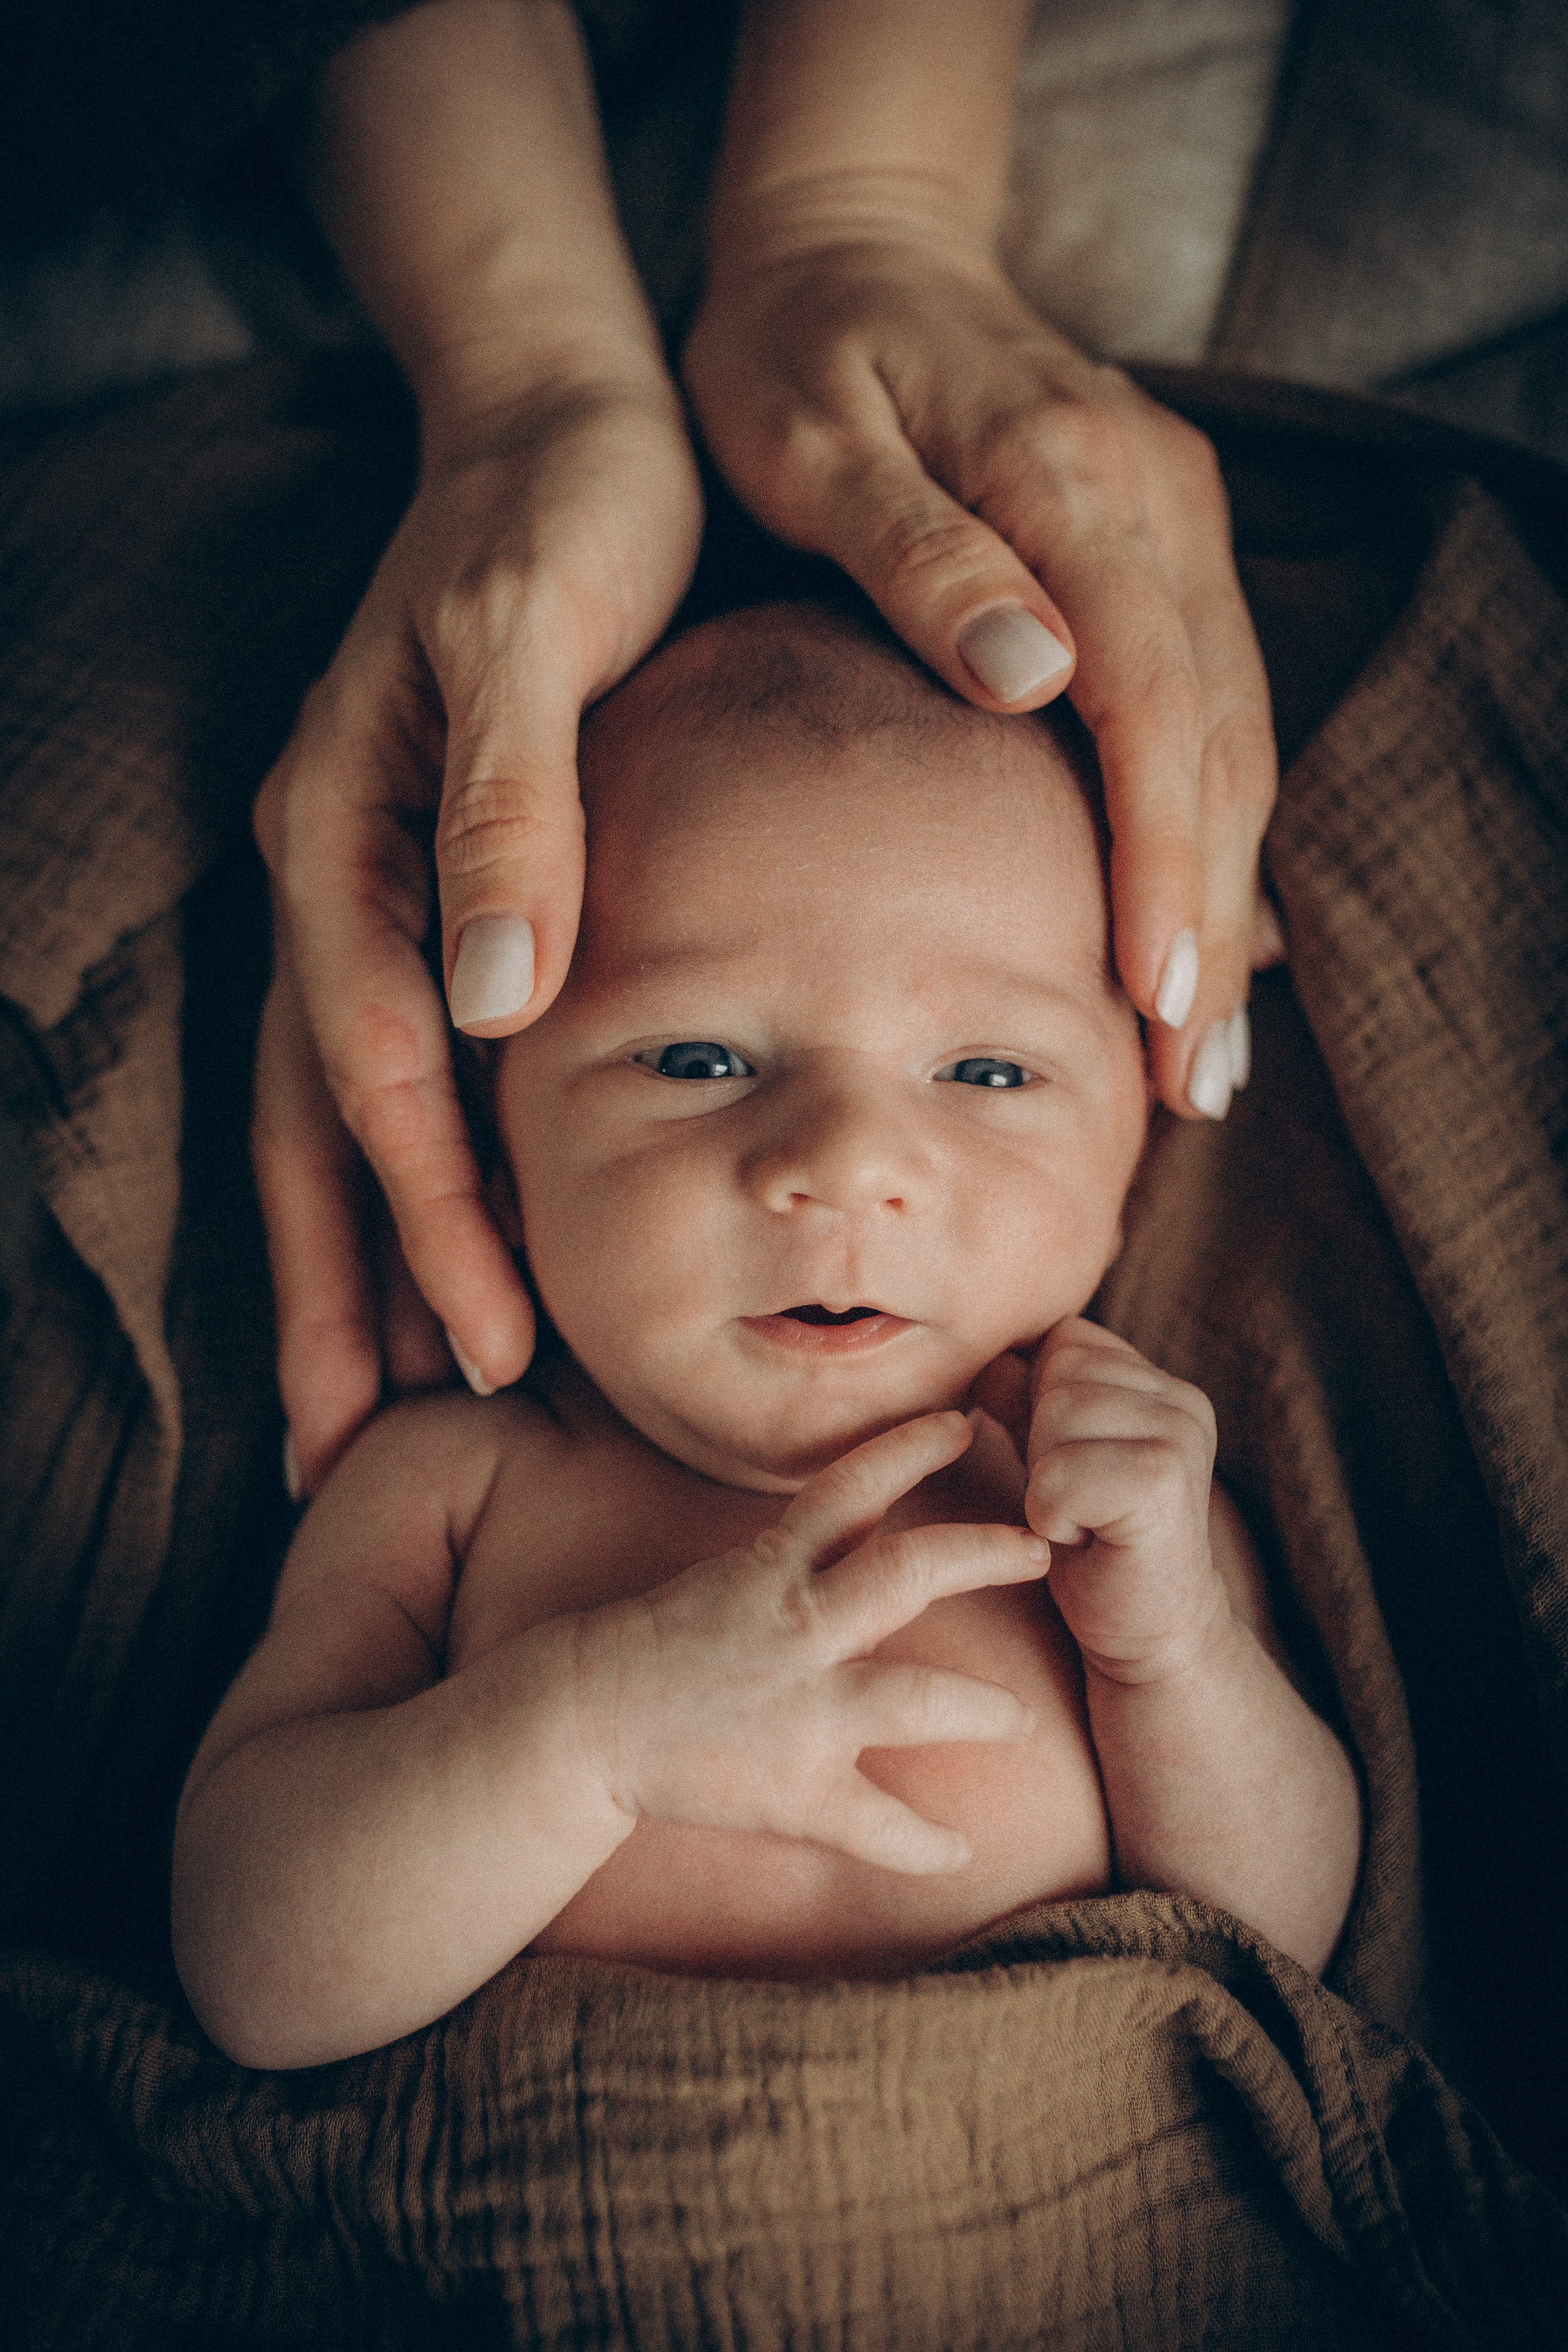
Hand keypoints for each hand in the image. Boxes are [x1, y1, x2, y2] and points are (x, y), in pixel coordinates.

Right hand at [253, 375, 702, 1489]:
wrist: (560, 416)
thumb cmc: (568, 521)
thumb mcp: (533, 635)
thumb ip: (507, 813)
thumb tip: (489, 1002)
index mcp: (350, 835)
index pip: (382, 1072)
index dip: (428, 1220)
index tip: (490, 1351)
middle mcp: (332, 875)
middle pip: (319, 1123)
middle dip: (343, 1289)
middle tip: (358, 1449)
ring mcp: (362, 884)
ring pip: (337, 1111)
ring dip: (355, 1256)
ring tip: (373, 1397)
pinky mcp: (417, 882)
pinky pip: (386, 1059)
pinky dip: (402, 1170)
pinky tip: (440, 1246)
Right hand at [575, 1410, 1047, 1873]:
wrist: (582, 1717)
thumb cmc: (664, 1642)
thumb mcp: (733, 1574)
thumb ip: (808, 1546)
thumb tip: (879, 1499)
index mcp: (773, 1571)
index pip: (849, 1486)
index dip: (910, 1448)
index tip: (966, 1423)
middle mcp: (795, 1631)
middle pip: (906, 1573)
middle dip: (983, 1554)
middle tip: (1042, 1551)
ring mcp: (798, 1713)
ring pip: (911, 1699)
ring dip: (979, 1708)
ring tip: (1019, 1718)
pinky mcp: (789, 1790)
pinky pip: (871, 1822)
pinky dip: (920, 1841)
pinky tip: (958, 1851)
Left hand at [684, 233, 1277, 1117]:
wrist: (850, 238)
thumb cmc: (796, 348)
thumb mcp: (814, 437)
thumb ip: (918, 556)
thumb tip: (1032, 675)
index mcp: (1070, 477)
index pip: (1147, 699)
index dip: (1160, 856)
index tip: (1151, 990)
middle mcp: (1155, 498)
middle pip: (1218, 738)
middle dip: (1209, 916)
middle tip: (1190, 1075)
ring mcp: (1175, 516)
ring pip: (1236, 733)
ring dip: (1229, 893)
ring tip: (1201, 1044)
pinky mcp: (1163, 540)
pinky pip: (1216, 706)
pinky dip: (1215, 827)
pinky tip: (1202, 933)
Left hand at [1024, 1319, 1225, 1683]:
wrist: (1152, 1640)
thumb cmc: (1098, 1550)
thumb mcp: (1054, 1460)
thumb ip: (1027, 1400)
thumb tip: (989, 1356)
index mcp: (1163, 1387)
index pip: (1066, 1341)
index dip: (1042, 1404)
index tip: (1074, 1467)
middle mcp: (1182, 1402)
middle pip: (1057, 1374)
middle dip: (1043, 1444)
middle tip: (1080, 1503)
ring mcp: (1179, 1438)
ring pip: (1054, 1416)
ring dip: (1045, 1482)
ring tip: (1085, 1520)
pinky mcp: (1161, 1483)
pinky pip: (1057, 1475)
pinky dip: (1051, 1517)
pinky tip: (1087, 1542)